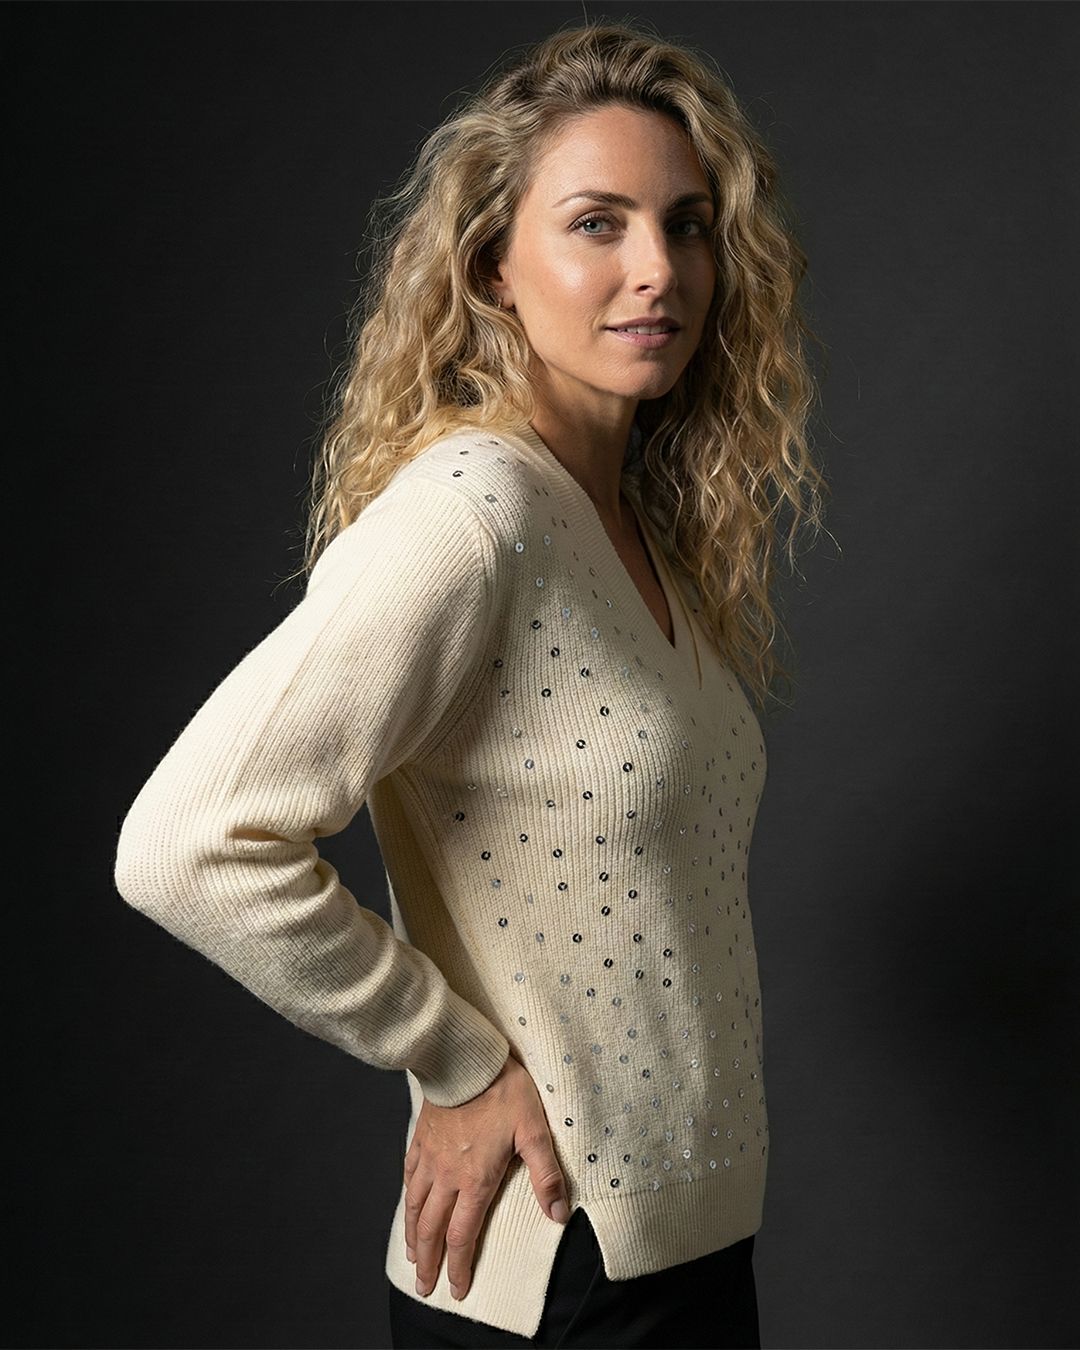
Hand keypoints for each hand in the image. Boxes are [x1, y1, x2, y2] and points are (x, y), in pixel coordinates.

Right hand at [402, 1052, 570, 1300]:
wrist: (465, 1058)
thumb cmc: (503, 1090)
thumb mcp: (534, 1130)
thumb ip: (545, 1174)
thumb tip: (557, 1214)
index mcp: (475, 1179)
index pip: (462, 1235)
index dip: (458, 1266)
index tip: (455, 1289)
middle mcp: (447, 1175)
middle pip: (432, 1229)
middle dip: (428, 1262)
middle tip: (424, 1286)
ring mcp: (430, 1156)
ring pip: (415, 1206)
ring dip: (412, 1236)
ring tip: (411, 1256)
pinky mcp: (421, 1137)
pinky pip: (408, 1175)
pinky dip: (406, 1197)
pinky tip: (407, 1203)